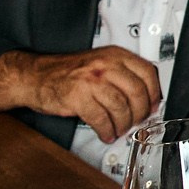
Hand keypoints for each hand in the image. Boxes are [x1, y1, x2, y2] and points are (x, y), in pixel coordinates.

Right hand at [2, 47, 162, 142]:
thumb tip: (147, 95)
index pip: (147, 72)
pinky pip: (101, 119)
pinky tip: (106, 133)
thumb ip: (122, 74)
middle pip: (136, 92)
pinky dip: (106, 130)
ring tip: (119, 129)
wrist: (35, 76)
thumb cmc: (68, 72)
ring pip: (121, 108)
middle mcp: (105, 65)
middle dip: (140, 113)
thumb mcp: (99, 62)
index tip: (153, 105)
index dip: (154, 93)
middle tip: (137, 121)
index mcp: (114, 55)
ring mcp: (91, 81)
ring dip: (123, 124)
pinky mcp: (78, 97)